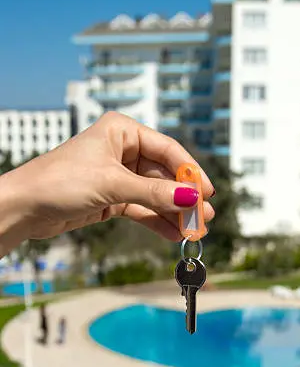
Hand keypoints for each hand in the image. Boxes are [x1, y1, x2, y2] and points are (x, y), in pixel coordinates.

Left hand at [0, 112, 214, 248]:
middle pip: (164, 175)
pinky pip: (142, 208)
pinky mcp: (112, 198)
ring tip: (194, 230)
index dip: (190, 172)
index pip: (167, 150)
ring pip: (155, 194)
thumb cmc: (59, 181)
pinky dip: (157, 221)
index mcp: (122, 132)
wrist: (25, 207)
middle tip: (204, 216)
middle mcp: (122, 150)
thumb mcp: (112, 185)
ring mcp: (118, 175)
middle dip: (184, 197)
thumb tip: (191, 199)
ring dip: (173, 212)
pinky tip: (173, 234)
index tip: (207, 192)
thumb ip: (153, 193)